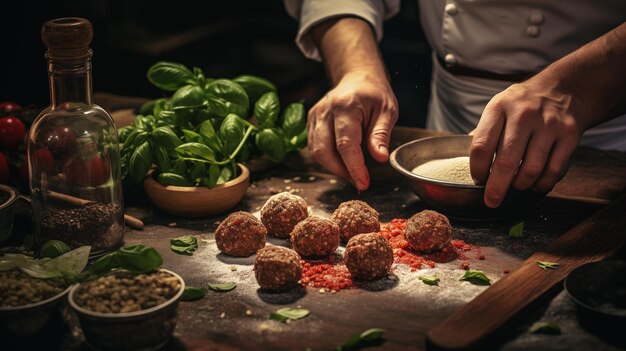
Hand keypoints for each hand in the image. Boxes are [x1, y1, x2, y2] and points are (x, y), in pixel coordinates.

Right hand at [308, 70, 397, 189]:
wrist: (357, 77)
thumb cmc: (374, 93)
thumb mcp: (387, 111)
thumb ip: (381, 135)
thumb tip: (380, 158)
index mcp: (345, 106)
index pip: (345, 144)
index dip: (354, 167)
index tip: (363, 183)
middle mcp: (325, 111)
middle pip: (323, 151)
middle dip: (340, 171)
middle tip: (359, 179)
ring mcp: (315, 116)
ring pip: (316, 152)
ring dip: (334, 167)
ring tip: (353, 170)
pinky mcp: (311, 122)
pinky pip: (314, 147)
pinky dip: (328, 159)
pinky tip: (343, 160)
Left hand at [470, 78, 581, 207]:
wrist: (563, 90)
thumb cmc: (522, 105)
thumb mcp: (497, 108)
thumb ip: (483, 133)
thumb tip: (466, 163)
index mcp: (499, 108)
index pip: (481, 146)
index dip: (477, 170)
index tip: (477, 180)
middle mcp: (523, 115)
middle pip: (505, 162)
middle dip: (496, 188)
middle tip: (491, 201)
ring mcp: (548, 124)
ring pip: (530, 170)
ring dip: (520, 186)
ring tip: (515, 187)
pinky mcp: (569, 135)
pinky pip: (553, 170)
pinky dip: (541, 184)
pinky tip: (534, 184)